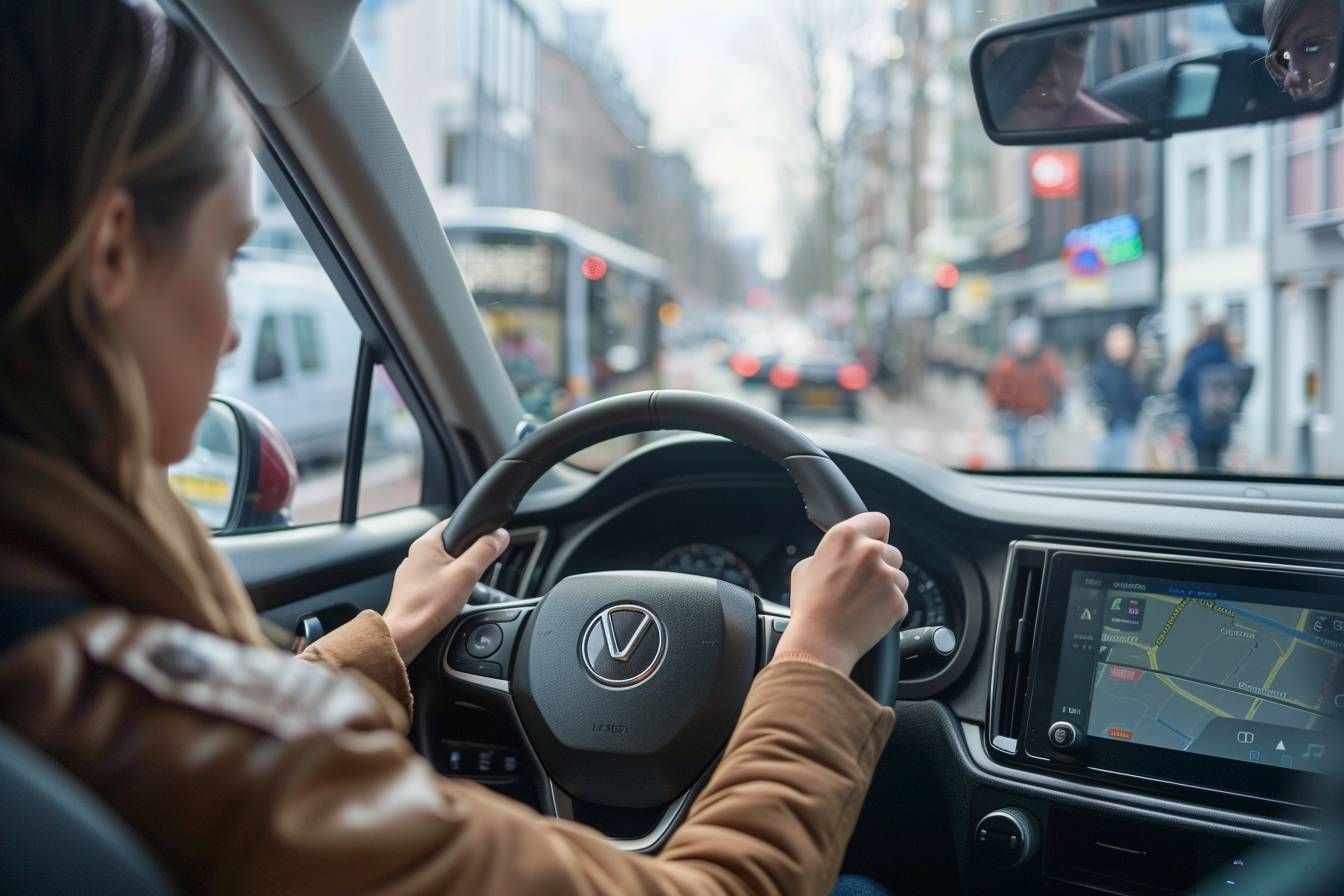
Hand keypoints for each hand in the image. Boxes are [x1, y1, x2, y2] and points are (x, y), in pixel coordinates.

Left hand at [382, 521, 509, 664]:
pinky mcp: (411, 591)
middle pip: (449, 545)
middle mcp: (415, 556)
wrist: (405, 635)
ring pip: (442, 564)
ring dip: (456, 571)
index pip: (453, 523)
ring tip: (465, 586)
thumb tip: (500, 535)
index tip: (487, 539)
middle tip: (478, 568)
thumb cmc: (429, 604)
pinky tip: (451, 598)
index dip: (473, 528)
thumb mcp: (466, 573)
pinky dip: (445, 586)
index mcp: (426, 544)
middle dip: (467, 554)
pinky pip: (434, 581)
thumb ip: (485, 551)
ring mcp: (411, 574)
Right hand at [774, 512, 908, 675]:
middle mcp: (869, 551)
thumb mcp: (806, 567)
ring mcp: (886, 576)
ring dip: (887, 587)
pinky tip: (869, 615)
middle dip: (881, 565)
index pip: (879, 520)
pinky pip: (900, 600)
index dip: (876, 533)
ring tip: (863, 602)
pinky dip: (889, 608)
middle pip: (891, 551)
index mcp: (845, 536)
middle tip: (862, 583)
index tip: (874, 543)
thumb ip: (831, 552)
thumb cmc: (809, 607)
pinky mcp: (897, 600)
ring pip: (899, 576)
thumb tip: (842, 552)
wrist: (818, 643)